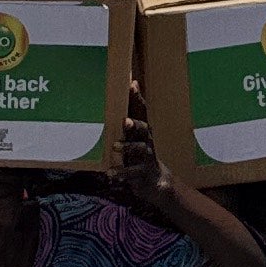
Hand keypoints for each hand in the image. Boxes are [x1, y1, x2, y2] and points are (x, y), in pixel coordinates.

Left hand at [117, 72, 173, 215]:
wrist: (155, 181)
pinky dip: (120, 173)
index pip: (141, 110)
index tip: (131, 85)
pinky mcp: (141, 173)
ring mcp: (146, 157)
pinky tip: (110, 173)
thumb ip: (128, 115)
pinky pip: (131, 173)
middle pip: (143, 129)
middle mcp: (147, 140)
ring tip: (115, 147)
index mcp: (143, 129)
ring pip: (138, 150)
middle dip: (135, 124)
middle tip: (125, 121)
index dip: (137, 98)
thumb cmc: (139, 152)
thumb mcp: (134, 134)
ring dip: (127, 147)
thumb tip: (126, 85)